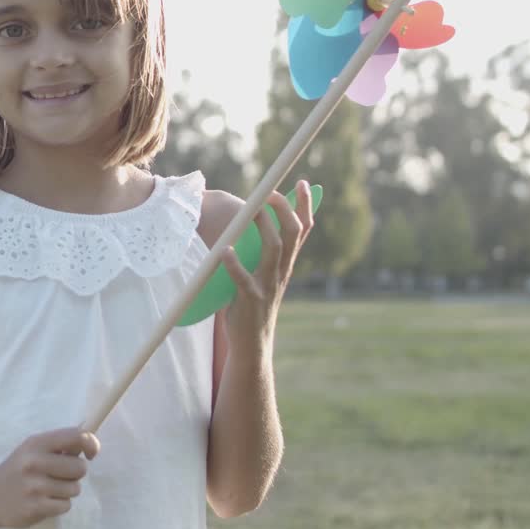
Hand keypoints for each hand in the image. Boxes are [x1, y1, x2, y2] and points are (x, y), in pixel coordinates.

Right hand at [0, 427, 99, 528]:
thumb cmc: (18, 469)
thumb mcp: (33, 448)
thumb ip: (58, 444)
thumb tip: (90, 444)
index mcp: (37, 443)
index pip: (76, 436)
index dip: (91, 444)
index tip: (90, 454)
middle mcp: (35, 462)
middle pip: (80, 468)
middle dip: (75, 473)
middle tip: (60, 475)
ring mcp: (35, 486)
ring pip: (75, 489)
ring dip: (67, 490)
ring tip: (49, 488)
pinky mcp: (35, 507)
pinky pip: (66, 505)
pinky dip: (59, 504)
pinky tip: (45, 500)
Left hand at [219, 180, 314, 347]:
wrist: (253, 345)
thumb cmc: (254, 305)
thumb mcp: (264, 275)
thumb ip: (262, 254)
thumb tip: (252, 225)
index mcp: (285, 265)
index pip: (301, 230)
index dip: (304, 206)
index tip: (302, 183)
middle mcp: (281, 272)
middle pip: (292, 234)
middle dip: (284, 209)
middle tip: (272, 192)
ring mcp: (267, 286)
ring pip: (273, 251)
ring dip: (264, 228)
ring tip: (252, 210)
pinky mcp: (250, 300)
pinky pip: (243, 280)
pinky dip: (234, 265)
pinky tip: (225, 251)